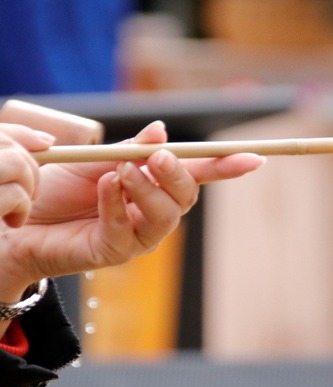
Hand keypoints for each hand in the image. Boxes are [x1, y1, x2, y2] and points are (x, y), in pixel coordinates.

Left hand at [0, 121, 264, 297]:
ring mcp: (137, 237)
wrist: (20, 218)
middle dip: (177, 175)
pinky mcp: (113, 253)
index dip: (225, 167)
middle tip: (155, 157)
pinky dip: (117, 203)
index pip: (197, 176)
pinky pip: (126, 230)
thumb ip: (129, 149)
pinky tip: (104, 186)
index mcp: (155, 187)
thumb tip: (161, 131)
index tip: (253, 157)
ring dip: (147, 190)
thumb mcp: (95, 159)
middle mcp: (153, 214)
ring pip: (165, 218)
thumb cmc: (58, 189)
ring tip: (121, 171)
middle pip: (186, 198)